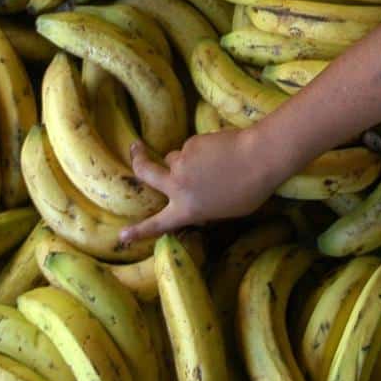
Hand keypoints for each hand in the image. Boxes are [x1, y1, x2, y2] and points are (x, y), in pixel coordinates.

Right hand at [119, 129, 287, 246]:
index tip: (121, 236)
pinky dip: (201, 150)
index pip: (158, 224)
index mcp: (187, 210)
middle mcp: (177, 186)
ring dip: (184, 159)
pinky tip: (221, 151)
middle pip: (145, 171)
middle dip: (138, 160)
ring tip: (211, 161)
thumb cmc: (250, 190)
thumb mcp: (224, 210)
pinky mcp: (191, 144)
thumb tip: (194, 199)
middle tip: (135, 149)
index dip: (138, 231)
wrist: (260, 158)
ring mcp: (181, 163)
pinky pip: (191, 147)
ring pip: (174, 157)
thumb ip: (203, 207)